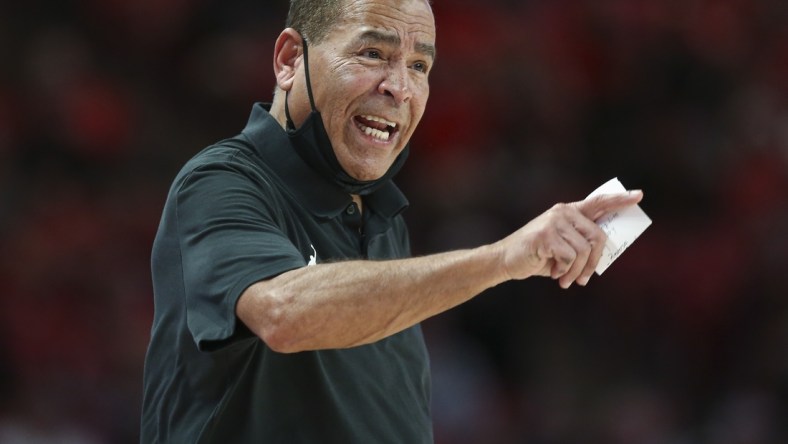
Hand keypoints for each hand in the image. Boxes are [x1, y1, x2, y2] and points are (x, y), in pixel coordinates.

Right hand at [497, 191, 643, 287]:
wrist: (505, 260)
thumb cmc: (537, 256)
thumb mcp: (562, 247)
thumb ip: (580, 243)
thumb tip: (605, 253)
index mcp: (570, 212)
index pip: (599, 202)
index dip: (619, 200)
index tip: (639, 196)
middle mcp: (563, 212)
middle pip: (598, 236)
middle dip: (594, 262)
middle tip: (583, 280)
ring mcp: (554, 221)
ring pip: (583, 251)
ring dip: (576, 271)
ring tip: (564, 279)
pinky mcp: (545, 235)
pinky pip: (569, 257)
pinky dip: (563, 271)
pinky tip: (553, 273)